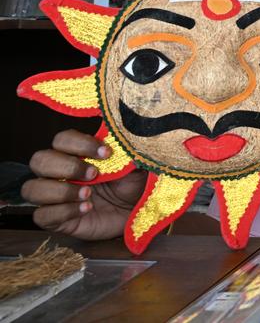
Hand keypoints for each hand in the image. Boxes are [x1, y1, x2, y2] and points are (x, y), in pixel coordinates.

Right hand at [22, 130, 146, 241]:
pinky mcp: (56, 220)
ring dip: (61, 191)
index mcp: (77, 154)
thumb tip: (129, 131)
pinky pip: (41, 215)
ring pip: (31, 188)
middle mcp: (60, 173)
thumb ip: (128, 148)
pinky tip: (86, 209)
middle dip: (67, 166)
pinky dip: (63, 212)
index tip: (106, 153)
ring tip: (88, 194)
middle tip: (94, 175)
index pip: (61, 139)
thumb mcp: (136, 163)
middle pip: (39, 160)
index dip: (80, 144)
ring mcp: (55, 197)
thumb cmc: (133, 184)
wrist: (137, 212)